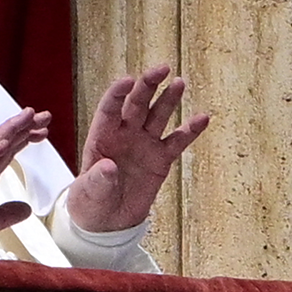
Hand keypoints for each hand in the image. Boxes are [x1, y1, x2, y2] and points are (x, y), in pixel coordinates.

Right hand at [0, 108, 50, 254]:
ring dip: (11, 130)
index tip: (42, 133)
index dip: (24, 140)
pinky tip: (4, 142)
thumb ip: (5, 214)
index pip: (6, 154)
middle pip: (3, 144)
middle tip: (44, 115)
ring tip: (28, 116)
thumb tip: (26, 208)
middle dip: (24, 128)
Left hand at [66, 65, 208, 232]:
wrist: (108, 221)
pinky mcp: (160, 159)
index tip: (129, 81)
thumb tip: (108, 167)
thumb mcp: (88, 194)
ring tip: (179, 83)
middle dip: (148, 85)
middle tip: (161, 69)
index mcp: (102, 137)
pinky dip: (190, 131)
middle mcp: (124, 135)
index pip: (109, 109)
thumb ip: (98, 180)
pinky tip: (202, 118)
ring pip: (158, 116)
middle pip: (137, 104)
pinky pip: (177, 142)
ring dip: (168, 99)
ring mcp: (144, 144)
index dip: (118, 93)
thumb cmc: (90, 203)